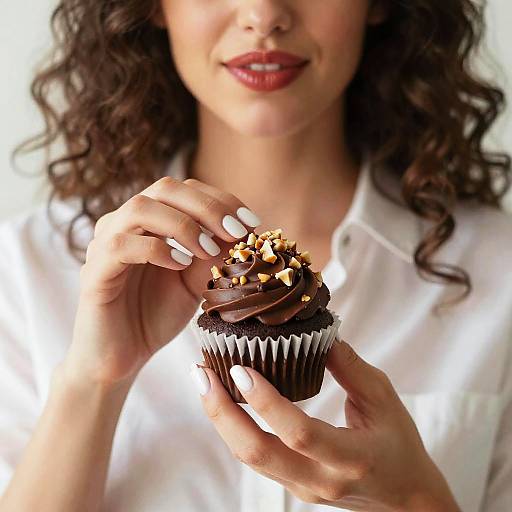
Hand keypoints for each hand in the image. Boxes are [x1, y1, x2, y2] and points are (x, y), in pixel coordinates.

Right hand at [63, 176, 260, 386]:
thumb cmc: (157, 314)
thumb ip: (214, 254)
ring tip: (207, 250)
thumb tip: (246, 231)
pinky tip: (180, 264)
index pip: (186, 190)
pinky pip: (121, 244)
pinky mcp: (94, 271)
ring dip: (183, 225)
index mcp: (150, 220)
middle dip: (208, 207)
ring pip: (140, 208)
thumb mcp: (196, 280)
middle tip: (236, 232)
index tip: (252, 223)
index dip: (221, 200)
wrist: (122, 357)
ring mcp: (105, 243)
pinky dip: (157, 249)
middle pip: (165, 188)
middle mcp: (125, 222)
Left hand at [192, 339, 461, 511]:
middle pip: (257, 453)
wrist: (405, 497)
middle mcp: (320, 479)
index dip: (266, 402)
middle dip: (221, 412)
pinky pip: (256, 458)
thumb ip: (349, 365)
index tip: (241, 368)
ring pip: (249, 458)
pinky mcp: (293, 487)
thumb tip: (315, 332)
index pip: (300, 433)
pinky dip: (234, 428)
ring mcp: (302, 488)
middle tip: (201, 372)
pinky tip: (225, 399)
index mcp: (350, 456)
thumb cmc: (398, 442)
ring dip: (221, 418)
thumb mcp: (382, 397)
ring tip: (204, 380)